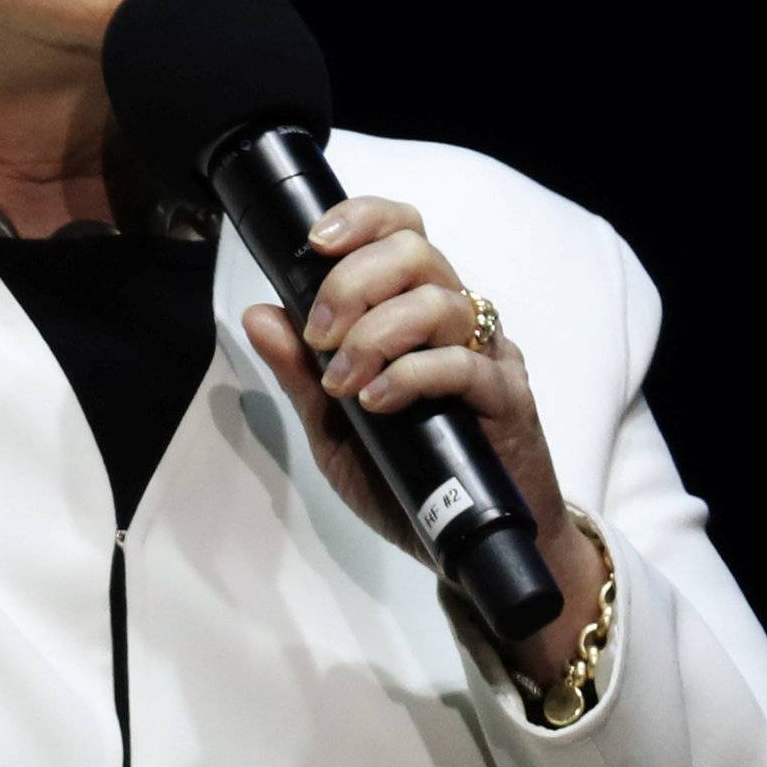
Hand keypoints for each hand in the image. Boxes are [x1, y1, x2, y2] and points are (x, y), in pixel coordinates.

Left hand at [240, 195, 580, 601]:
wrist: (461, 547)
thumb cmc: (404, 479)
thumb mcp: (335, 428)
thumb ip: (300, 373)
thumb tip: (258, 314)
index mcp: (415, 310)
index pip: (400, 232)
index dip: (361, 219)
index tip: (314, 244)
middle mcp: (456, 319)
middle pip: (415, 251)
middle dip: (353, 282)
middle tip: (320, 335)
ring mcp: (487, 355)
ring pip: (438, 302)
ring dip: (377, 333)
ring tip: (345, 382)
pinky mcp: (508, 398)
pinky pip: (464, 363)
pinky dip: (412, 374)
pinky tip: (378, 400)